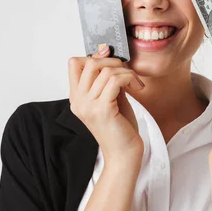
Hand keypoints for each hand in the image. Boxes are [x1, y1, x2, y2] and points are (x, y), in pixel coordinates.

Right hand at [68, 46, 144, 166]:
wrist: (124, 154)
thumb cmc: (120, 128)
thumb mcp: (111, 98)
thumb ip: (107, 80)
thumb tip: (111, 58)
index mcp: (77, 98)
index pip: (74, 64)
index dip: (94, 56)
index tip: (111, 59)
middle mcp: (78, 101)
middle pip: (89, 62)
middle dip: (112, 61)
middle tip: (126, 72)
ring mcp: (88, 106)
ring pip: (105, 71)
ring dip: (126, 72)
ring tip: (135, 83)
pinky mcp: (102, 110)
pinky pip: (115, 80)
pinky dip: (129, 78)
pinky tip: (137, 87)